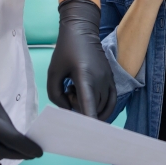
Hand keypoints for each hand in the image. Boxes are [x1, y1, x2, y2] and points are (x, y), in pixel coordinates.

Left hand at [47, 0, 116, 118]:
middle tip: (69, 94)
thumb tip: (67, 110)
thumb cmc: (65, 50)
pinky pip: (112, 101)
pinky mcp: (111, 78)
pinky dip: (104, 109)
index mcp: (84, 76)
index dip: (89, 122)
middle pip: (93, 109)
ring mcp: (108, 79)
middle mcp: (100, 80)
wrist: (81, 30)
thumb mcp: (53, 72)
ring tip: (77, 93)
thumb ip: (56, 95)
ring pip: (102, 107)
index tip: (87, 134)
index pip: (89, 105)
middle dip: (80, 110)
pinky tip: (92, 105)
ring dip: (90, 107)